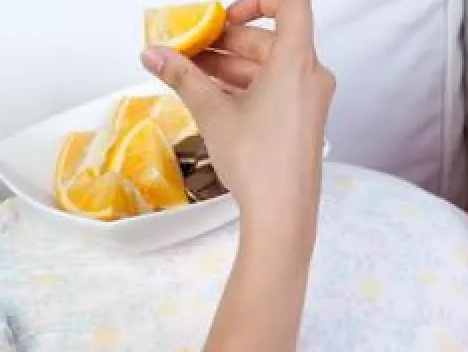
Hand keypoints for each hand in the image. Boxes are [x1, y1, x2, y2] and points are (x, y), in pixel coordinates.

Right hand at [141, 0, 334, 237]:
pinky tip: (213, 97)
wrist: (282, 214)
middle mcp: (311, 76)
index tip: (225, 17)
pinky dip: (245, 86)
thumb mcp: (212, 112)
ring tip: (191, 75)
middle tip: (190, 49)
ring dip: (230, 66)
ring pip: (269, 66)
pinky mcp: (303, 120)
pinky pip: (275, 89)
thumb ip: (182, 76)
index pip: (290, 4)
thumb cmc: (260, 164)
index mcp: (297, 63)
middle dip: (226, 42)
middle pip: (270, 39)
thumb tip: (155, 55)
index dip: (256, 1)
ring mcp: (310, 100)